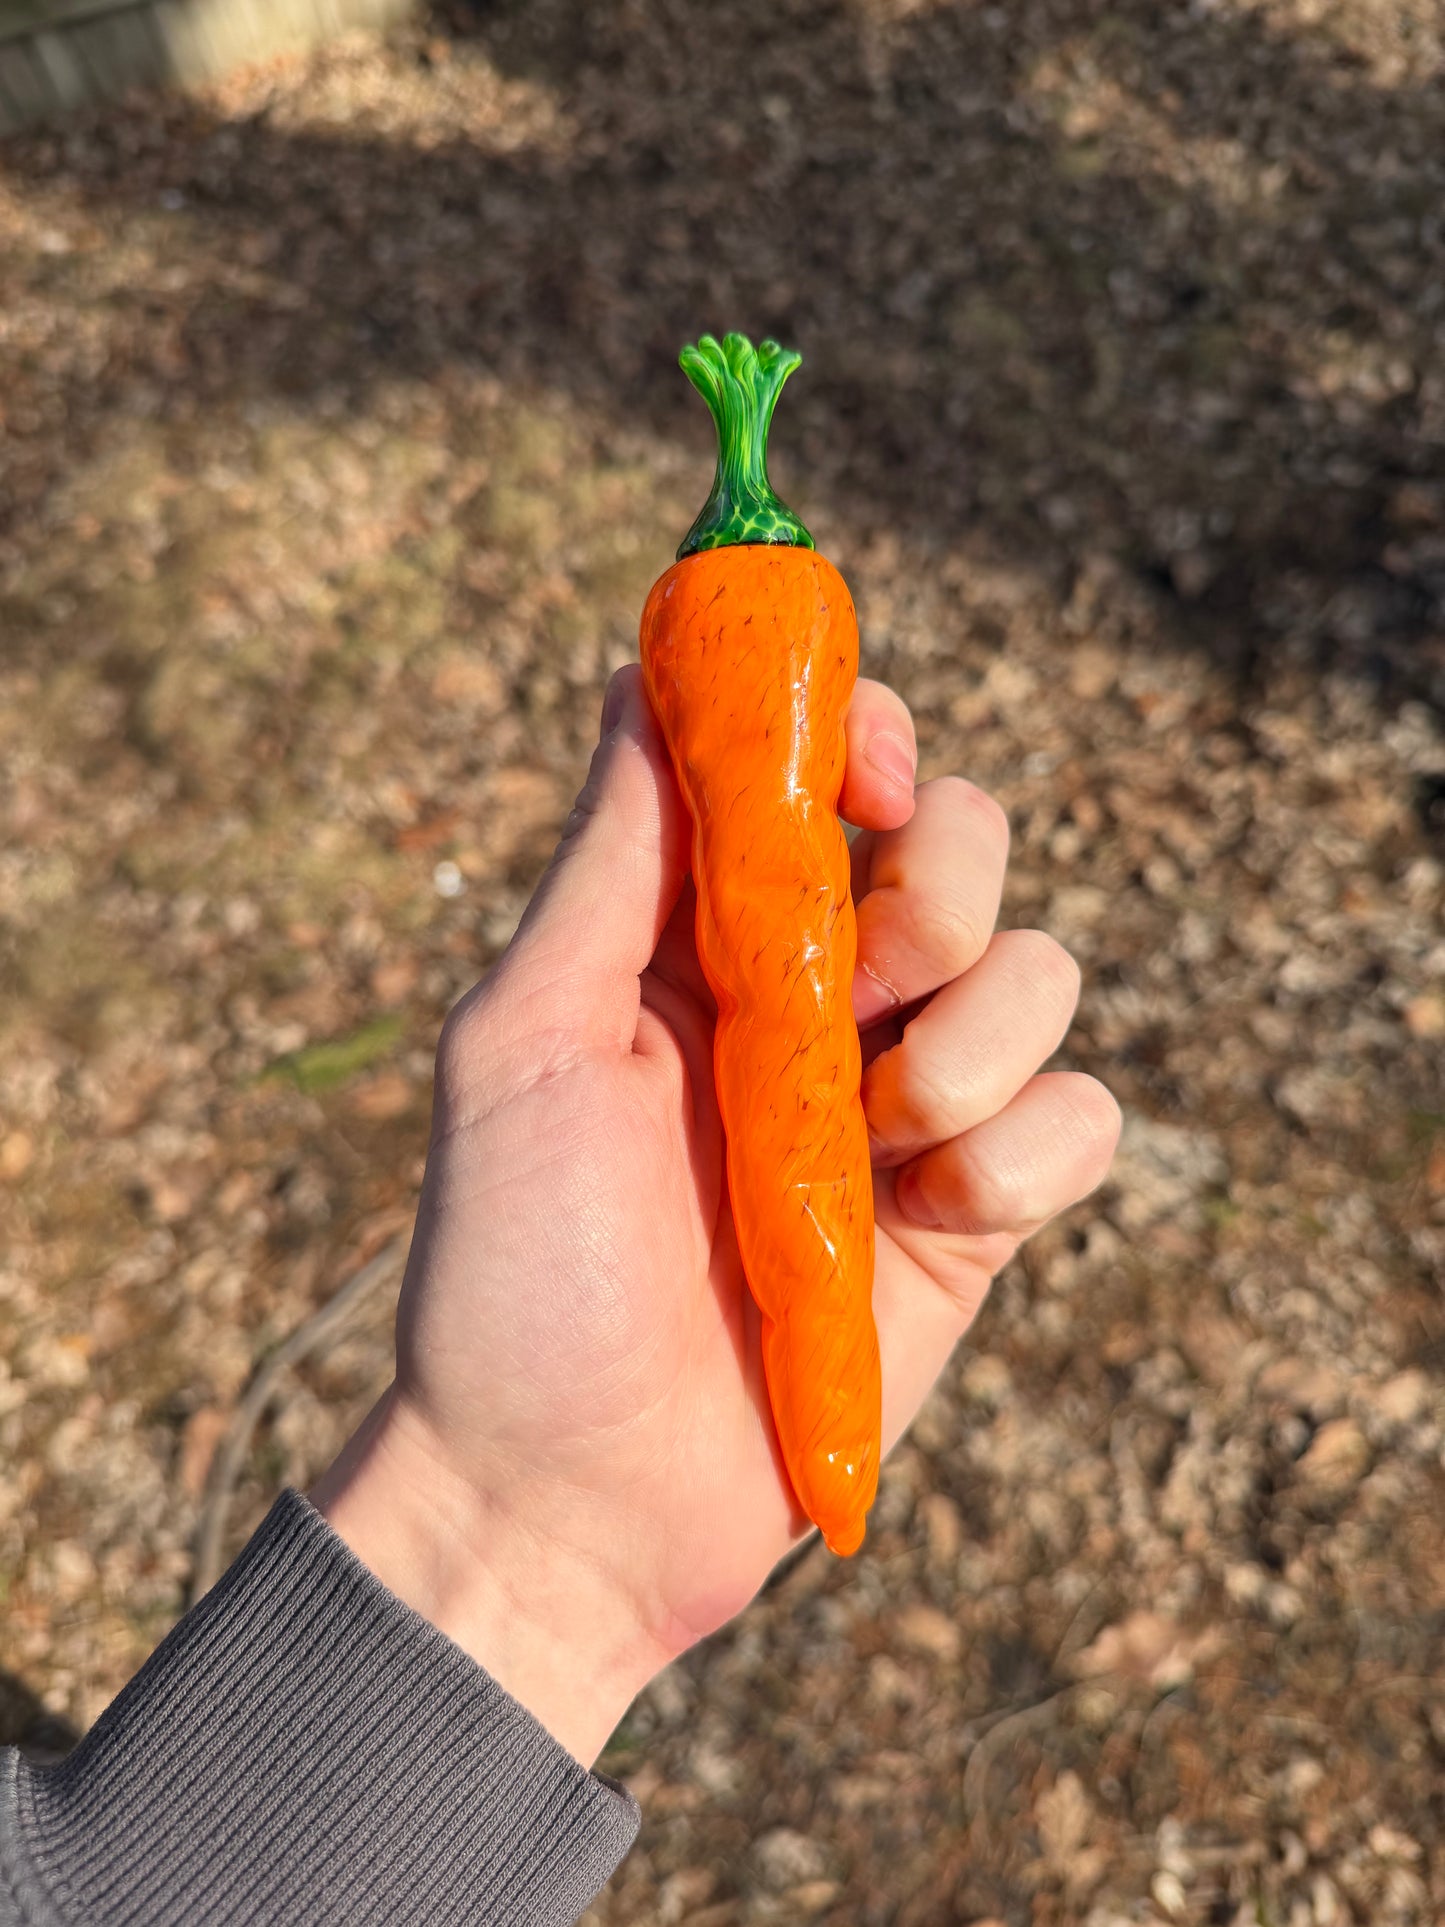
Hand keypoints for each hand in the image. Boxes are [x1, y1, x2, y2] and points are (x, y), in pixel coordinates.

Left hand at [313, 667, 1119, 1763]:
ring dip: (978, 1039)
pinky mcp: (972, 1221)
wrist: (565, 1498)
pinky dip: (1026, 1155)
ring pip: (1042, 974)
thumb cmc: (510, 1264)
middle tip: (864, 979)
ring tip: (880, 1142)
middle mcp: (817, 1004)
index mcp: (704, 939)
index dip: (861, 734)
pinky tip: (934, 1218)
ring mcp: (901, 1111)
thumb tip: (635, 675)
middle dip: (941, 885)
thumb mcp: (526, 1038)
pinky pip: (1082, 1122)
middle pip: (963, 845)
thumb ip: (609, 861)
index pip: (820, 777)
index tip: (863, 764)